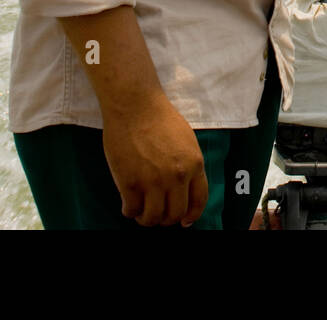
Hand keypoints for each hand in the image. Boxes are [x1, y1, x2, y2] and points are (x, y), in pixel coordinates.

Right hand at [101, 91, 208, 226]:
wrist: (135, 105)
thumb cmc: (159, 118)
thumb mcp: (187, 141)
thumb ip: (188, 165)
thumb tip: (185, 188)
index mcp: (194, 165)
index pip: (198, 201)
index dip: (191, 215)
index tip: (184, 221)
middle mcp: (176, 177)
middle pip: (175, 214)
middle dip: (167, 219)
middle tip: (158, 214)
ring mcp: (153, 182)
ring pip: (153, 218)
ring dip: (147, 220)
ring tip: (141, 213)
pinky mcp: (130, 183)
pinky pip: (131, 210)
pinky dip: (129, 212)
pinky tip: (128, 205)